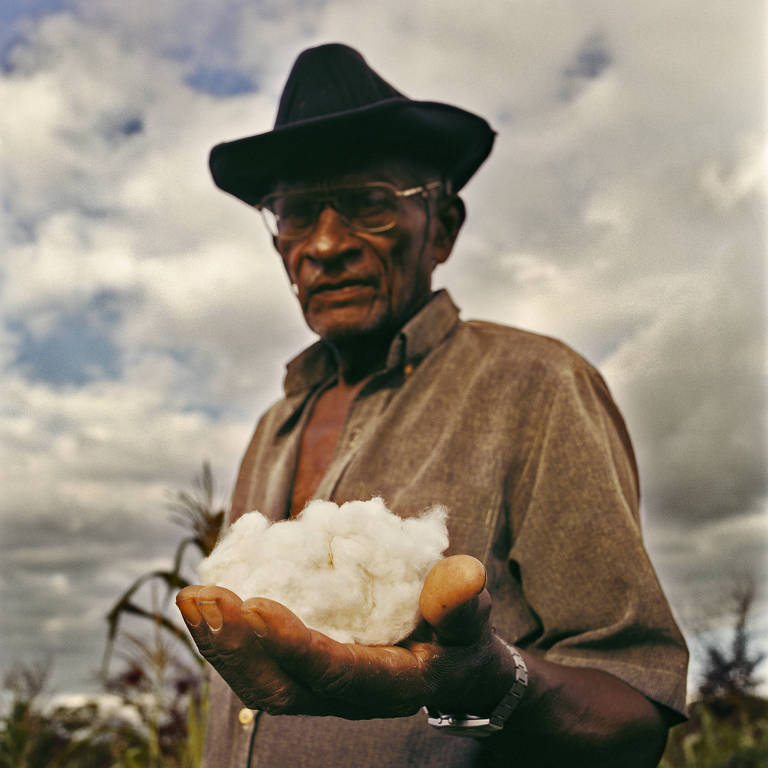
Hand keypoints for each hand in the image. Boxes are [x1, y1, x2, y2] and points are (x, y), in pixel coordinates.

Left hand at [176, 555, 516, 718]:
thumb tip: (465, 574)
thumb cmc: (461, 637)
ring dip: (219, 640)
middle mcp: (345, 697)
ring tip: (190, 597)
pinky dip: (227, 635)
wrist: (450, 666)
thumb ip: (464, 603)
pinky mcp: (303, 671)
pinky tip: (207, 601)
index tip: (257, 605)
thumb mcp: (471, 620)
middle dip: (235, 645)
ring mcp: (319, 688)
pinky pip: (256, 662)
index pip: (335, 674)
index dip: (294, 644)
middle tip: (202, 598)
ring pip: (257, 680)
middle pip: (279, 687)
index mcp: (388, 686)